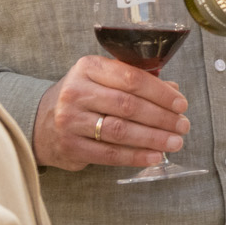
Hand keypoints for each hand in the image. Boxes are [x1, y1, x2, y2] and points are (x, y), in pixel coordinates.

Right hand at [32, 55, 190, 171]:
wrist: (41, 122)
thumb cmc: (83, 98)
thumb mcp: (104, 80)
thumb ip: (137, 82)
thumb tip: (174, 90)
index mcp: (88, 68)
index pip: (131, 78)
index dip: (160, 92)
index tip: (181, 104)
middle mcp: (76, 92)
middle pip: (128, 105)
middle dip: (162, 117)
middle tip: (183, 125)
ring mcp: (70, 120)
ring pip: (120, 131)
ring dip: (153, 138)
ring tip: (175, 142)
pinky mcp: (70, 146)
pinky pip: (109, 154)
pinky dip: (136, 156)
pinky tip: (155, 156)